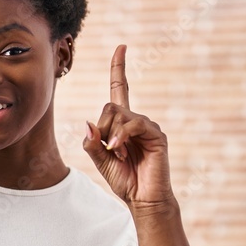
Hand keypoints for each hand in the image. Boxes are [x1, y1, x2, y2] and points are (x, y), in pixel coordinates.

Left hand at [82, 45, 174, 209]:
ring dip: (111, 136)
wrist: (143, 198)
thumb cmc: (124, 179)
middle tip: (109, 149)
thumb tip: (89, 123)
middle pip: (110, 105)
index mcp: (122, 123)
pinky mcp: (157, 135)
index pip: (121, 89)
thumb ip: (92, 143)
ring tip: (118, 154)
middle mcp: (136, 120)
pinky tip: (119, 149)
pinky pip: (134, 124)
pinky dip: (121, 136)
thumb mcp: (100, 160)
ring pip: (119, 114)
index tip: (121, 47)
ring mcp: (148, 126)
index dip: (119, 68)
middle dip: (102, 127)